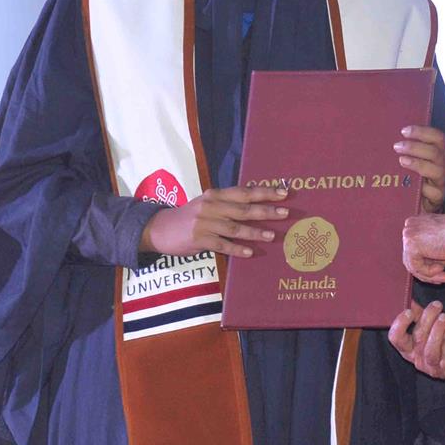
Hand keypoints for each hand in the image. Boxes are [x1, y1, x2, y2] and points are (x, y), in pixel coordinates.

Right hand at [139, 185, 285, 257]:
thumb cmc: (189, 217)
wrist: (160, 228)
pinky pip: (221, 245)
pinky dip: (236, 249)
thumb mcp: (207, 204)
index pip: (244, 192)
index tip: (284, 192)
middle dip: (266, 211)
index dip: (264, 192)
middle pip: (243, 208)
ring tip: (271, 235)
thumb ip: (227, 204)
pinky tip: (249, 252)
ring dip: (255, 232)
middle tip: (284, 213)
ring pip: (234, 227)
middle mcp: (210, 206)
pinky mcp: (198, 239)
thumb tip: (256, 206)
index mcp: (215, 195)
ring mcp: (204, 222)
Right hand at [389, 303, 444, 378]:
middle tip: (436, 306)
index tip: (408, 311)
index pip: (396, 338)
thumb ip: (417, 314)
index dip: (400, 325)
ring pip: (431, 351)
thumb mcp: (429, 325)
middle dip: (427, 320)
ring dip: (438, 331)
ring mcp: (432, 367)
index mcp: (408, 347)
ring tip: (444, 317)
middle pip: (417, 339)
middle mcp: (417, 359)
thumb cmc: (443, 339)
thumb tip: (408, 300)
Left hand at [393, 125, 444, 211]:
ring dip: (418, 164)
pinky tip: (409, 184)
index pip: (438, 137)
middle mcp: (442, 164)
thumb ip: (403, 150)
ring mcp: (441, 181)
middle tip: (397, 147)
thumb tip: (384, 137)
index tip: (404, 131)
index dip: (423, 132)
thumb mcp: (407, 160)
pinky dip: (422, 187)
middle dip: (416, 147)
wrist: (413, 203)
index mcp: (437, 152)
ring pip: (437, 170)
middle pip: (436, 152)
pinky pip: (434, 191)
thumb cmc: (408, 177)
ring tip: (401, 161)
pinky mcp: (438, 197)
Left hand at [402, 211, 444, 283]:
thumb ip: (430, 256)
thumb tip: (427, 271)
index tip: (441, 272)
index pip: (415, 249)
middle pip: (412, 257)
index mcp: (416, 223)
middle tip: (443, 278)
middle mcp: (409, 226)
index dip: (427, 264)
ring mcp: (408, 235)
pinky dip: (429, 272)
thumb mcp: (441, 247)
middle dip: (427, 272)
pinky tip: (442, 269)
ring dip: (430, 275)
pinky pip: (416, 267)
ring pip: (412, 264)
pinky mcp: (411, 245)